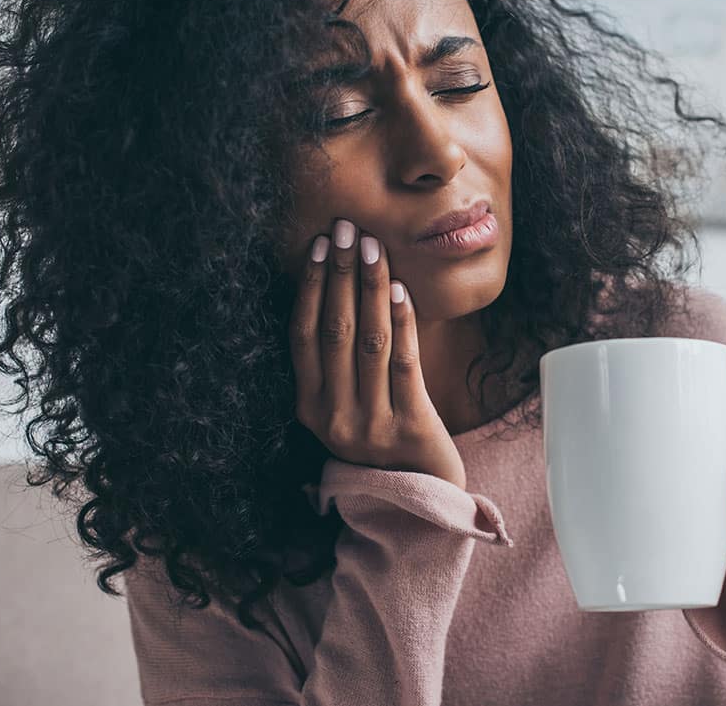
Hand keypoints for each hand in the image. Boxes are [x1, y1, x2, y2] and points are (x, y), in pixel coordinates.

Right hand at [289, 217, 467, 489]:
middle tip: (346, 229)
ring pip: (368, 342)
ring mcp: (370, 425)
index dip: (311, 287)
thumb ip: (338, 362)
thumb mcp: (348, 404)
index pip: (302, 336)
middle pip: (334, 331)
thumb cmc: (385, 436)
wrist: (423, 496)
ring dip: (370, 287)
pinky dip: (401, 322)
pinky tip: (400, 289)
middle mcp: (333, 417)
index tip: (320, 245)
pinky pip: (404, 364)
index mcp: (309, 408)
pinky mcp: (409, 429)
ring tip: (373, 247)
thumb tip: (339, 284)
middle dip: (341, 274)